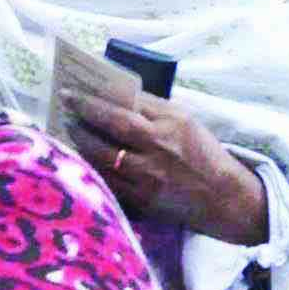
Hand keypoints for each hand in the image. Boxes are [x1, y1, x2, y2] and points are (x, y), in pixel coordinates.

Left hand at [64, 85, 268, 245]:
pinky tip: (81, 158)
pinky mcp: (143, 197)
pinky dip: (91, 166)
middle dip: (84, 112)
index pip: (130, 102)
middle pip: (114, 123)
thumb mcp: (187, 124)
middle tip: (64, 104)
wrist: (224, 197)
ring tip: (69, 129)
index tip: (75, 92)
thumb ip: (156, 111)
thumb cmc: (204, 156)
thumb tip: (117, 99)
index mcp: (174, 121)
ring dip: (81, 139)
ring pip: (104, 153)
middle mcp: (161, 144)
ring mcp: (150, 172)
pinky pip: (108, 178)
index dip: (98, 97)